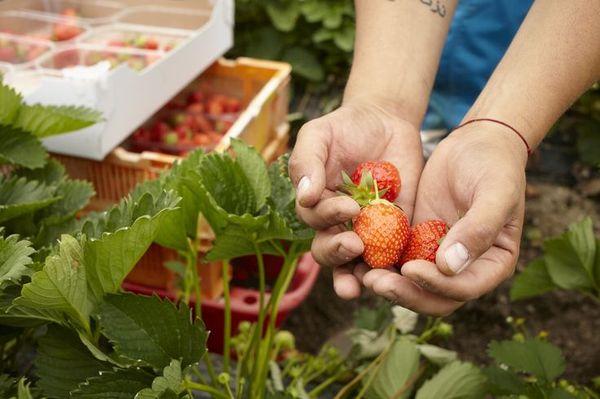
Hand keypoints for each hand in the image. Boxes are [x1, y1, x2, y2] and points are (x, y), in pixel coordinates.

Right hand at [289, 99, 423, 299]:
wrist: (386, 121)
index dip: (329, 218)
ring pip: (358, 263)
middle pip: (331, 251)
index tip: (349, 206)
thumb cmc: (345, 127)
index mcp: (317, 205)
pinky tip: (401, 273)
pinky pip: (394, 254)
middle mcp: (339, 223)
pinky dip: (395, 266)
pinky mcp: (396, 230)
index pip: (316, 222)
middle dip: (339, 254)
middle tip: (354, 245)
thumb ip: (306, 162)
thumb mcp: (318, 135)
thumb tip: (304, 196)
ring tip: (368, 281)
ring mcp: (369, 230)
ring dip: (360, 275)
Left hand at [362, 122, 527, 314]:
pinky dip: (378, 260)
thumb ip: (478, 229)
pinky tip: (356, 254)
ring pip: (410, 282)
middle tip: (374, 281)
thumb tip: (449, 266)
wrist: (475, 143)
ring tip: (360, 273)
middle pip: (432, 296)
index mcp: (491, 265)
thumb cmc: (494, 166)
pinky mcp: (414, 239)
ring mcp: (436, 255)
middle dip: (404, 292)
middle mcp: (463, 268)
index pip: (462, 289)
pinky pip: (395, 257)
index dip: (436, 286)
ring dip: (387, 282)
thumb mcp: (494, 193)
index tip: (410, 269)